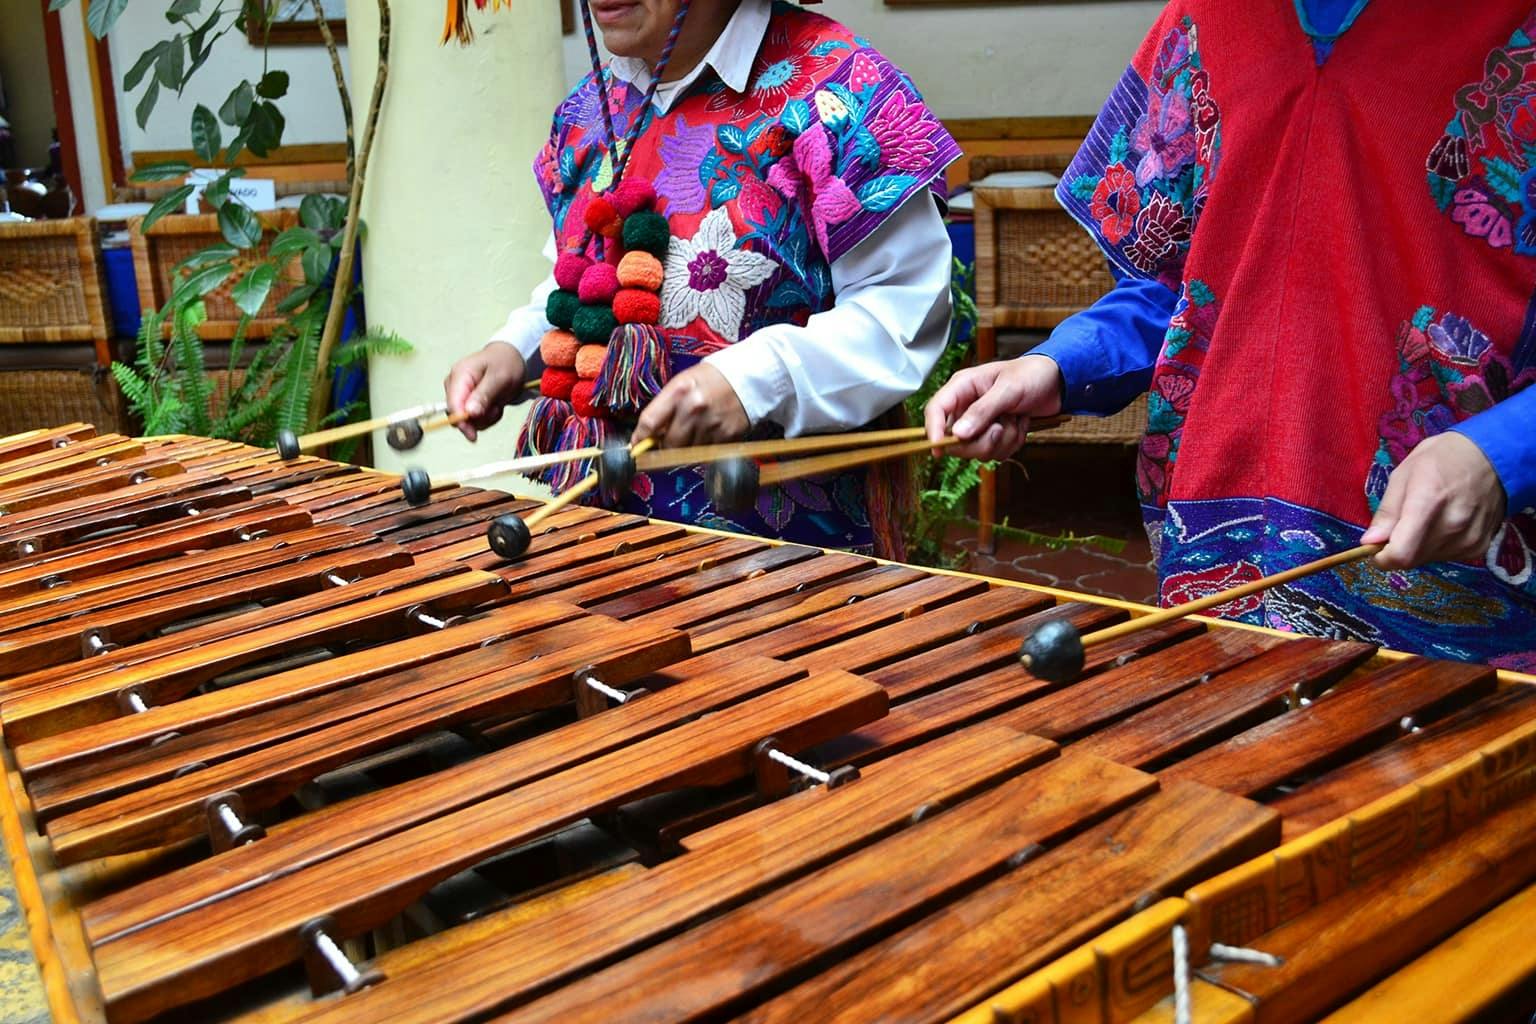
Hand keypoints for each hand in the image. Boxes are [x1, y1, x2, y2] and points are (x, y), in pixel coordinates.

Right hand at [443, 343, 525, 441]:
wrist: (511, 358)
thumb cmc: (505, 363)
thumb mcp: (499, 378)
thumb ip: (484, 395)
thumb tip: (469, 412)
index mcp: (459, 375)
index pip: (452, 405)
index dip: (461, 422)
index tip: (472, 435)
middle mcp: (455, 385)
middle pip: (458, 415)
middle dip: (479, 418)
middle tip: (496, 407)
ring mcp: (461, 394)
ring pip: (468, 420)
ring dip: (486, 417)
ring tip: (497, 402)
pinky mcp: (467, 402)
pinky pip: (475, 419)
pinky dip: (488, 416)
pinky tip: (495, 404)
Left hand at [632, 363, 748, 448]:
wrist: (749, 378)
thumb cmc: (711, 380)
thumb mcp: (683, 384)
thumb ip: (665, 408)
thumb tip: (648, 437)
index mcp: (679, 391)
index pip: (650, 422)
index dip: (640, 439)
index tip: (636, 447)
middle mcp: (694, 408)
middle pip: (668, 445)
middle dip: (666, 448)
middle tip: (669, 443)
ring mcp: (712, 424)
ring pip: (688, 453)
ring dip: (687, 450)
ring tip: (695, 432)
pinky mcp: (727, 436)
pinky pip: (707, 454)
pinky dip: (705, 449)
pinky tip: (710, 434)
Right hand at [924, 355, 1063, 459]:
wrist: (1057, 382)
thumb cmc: (1031, 375)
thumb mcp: (1008, 389)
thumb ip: (982, 411)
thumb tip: (958, 434)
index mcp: (962, 388)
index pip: (936, 411)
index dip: (933, 431)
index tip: (938, 450)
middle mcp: (966, 407)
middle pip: (955, 440)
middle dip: (982, 441)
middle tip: (1001, 428)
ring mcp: (980, 423)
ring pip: (977, 450)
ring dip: (1003, 440)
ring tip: (1016, 419)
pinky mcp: (993, 435)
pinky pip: (995, 453)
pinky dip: (1012, 443)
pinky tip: (1020, 424)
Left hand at [1361, 432, 1506, 569]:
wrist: (1492, 458)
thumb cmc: (1441, 460)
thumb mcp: (1403, 475)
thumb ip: (1387, 512)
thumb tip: (1368, 542)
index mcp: (1428, 502)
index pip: (1402, 553)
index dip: (1382, 558)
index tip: (1374, 548)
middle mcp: (1452, 525)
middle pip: (1412, 559)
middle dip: (1397, 548)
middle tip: (1400, 524)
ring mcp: (1469, 538)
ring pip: (1428, 559)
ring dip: (1417, 547)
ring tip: (1425, 519)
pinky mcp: (1479, 546)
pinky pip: (1446, 557)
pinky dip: (1436, 547)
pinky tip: (1443, 524)